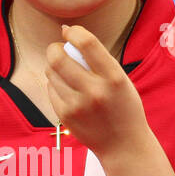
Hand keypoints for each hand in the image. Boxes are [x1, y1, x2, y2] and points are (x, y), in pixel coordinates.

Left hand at [44, 23, 150, 158]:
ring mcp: (78, 106)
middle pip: (58, 58)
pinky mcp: (66, 116)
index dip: (74, 31)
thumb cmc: (123, 106)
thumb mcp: (120, 79)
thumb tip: (66, 30)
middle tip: (59, 50)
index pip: (87, 43)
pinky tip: (68, 90)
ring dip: (54, 67)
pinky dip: (56, 84)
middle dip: (54, 48)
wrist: (124, 145)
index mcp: (114, 77)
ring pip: (51, 73)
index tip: (70, 31)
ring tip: (66, 72)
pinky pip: (51, 89)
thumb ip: (98, 58)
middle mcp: (95, 91)